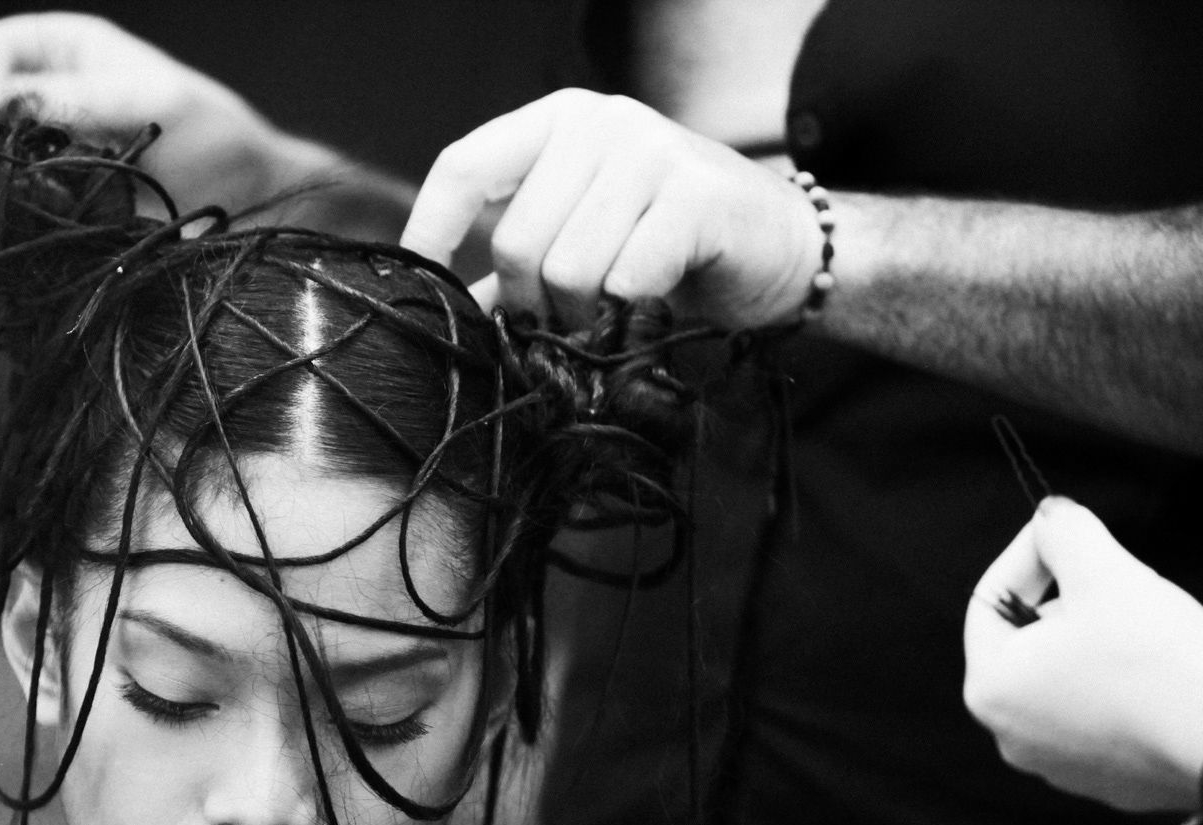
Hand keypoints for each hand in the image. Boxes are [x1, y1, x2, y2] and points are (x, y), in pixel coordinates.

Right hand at [0, 13, 328, 214]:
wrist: (255, 203)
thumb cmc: (218, 138)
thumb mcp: (152, 102)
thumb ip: (81, 99)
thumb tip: (3, 107)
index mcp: (67, 49)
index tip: (6, 126)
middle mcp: (51, 96)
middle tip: (36, 171)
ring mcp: (54, 152)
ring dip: (18, 184)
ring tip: (66, 198)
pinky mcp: (64, 204)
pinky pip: (24, 209)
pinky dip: (37, 216)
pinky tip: (72, 222)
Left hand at [400, 89, 822, 329]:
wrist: (783, 251)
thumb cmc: (673, 250)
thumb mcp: (583, 240)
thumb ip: (515, 265)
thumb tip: (442, 307)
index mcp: (559, 123)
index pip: (464, 166)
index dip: (430, 232)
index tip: (419, 287)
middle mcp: (601, 123)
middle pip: (515, 238)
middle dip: (531, 304)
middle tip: (562, 324)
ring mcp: (651, 151)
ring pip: (567, 268)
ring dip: (584, 316)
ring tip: (611, 316)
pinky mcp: (695, 196)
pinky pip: (624, 280)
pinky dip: (630, 315)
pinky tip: (651, 308)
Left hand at [963, 496, 1202, 813]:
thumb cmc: (1154, 658)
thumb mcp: (1103, 571)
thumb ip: (1063, 532)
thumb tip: (1049, 515)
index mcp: (988, 687)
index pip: (989, 601)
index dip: (1027, 555)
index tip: (1059, 531)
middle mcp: (1006, 734)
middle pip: (1024, 641)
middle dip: (1060, 601)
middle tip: (1106, 579)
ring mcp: (1053, 763)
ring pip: (1061, 677)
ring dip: (1089, 642)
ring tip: (1135, 625)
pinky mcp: (1100, 779)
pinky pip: (1095, 714)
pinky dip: (1114, 685)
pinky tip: (1151, 671)